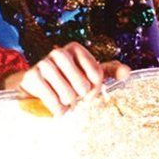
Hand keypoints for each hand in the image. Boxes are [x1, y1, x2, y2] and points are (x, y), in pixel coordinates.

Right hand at [3, 42, 130, 115]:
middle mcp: (59, 52)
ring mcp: (43, 63)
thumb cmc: (65, 81)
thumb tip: (127, 72)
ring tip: (64, 102)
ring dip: (68, 104)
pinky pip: (52, 100)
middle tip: (73, 97)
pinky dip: (57, 110)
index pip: (97, 74)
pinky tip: (57, 108)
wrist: (33, 88)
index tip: (88, 94)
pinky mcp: (31, 77)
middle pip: (83, 86)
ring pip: (68, 94)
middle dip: (80, 98)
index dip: (95, 90)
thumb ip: (108, 71)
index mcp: (74, 49)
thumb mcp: (86, 74)